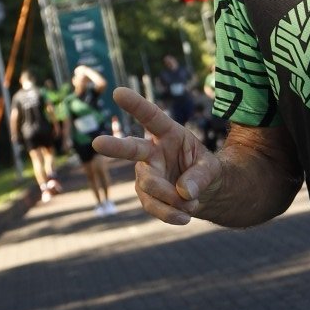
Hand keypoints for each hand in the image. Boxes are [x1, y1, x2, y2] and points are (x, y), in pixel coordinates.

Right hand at [94, 86, 223, 224]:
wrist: (203, 194)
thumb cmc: (205, 171)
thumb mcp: (212, 169)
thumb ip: (201, 177)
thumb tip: (184, 192)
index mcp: (168, 133)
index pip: (151, 117)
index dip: (135, 105)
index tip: (117, 92)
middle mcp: (151, 150)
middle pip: (131, 148)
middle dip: (115, 146)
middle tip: (97, 143)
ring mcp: (144, 173)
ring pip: (149, 185)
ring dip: (171, 199)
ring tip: (193, 205)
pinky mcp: (144, 194)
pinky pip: (152, 205)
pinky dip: (170, 213)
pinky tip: (185, 217)